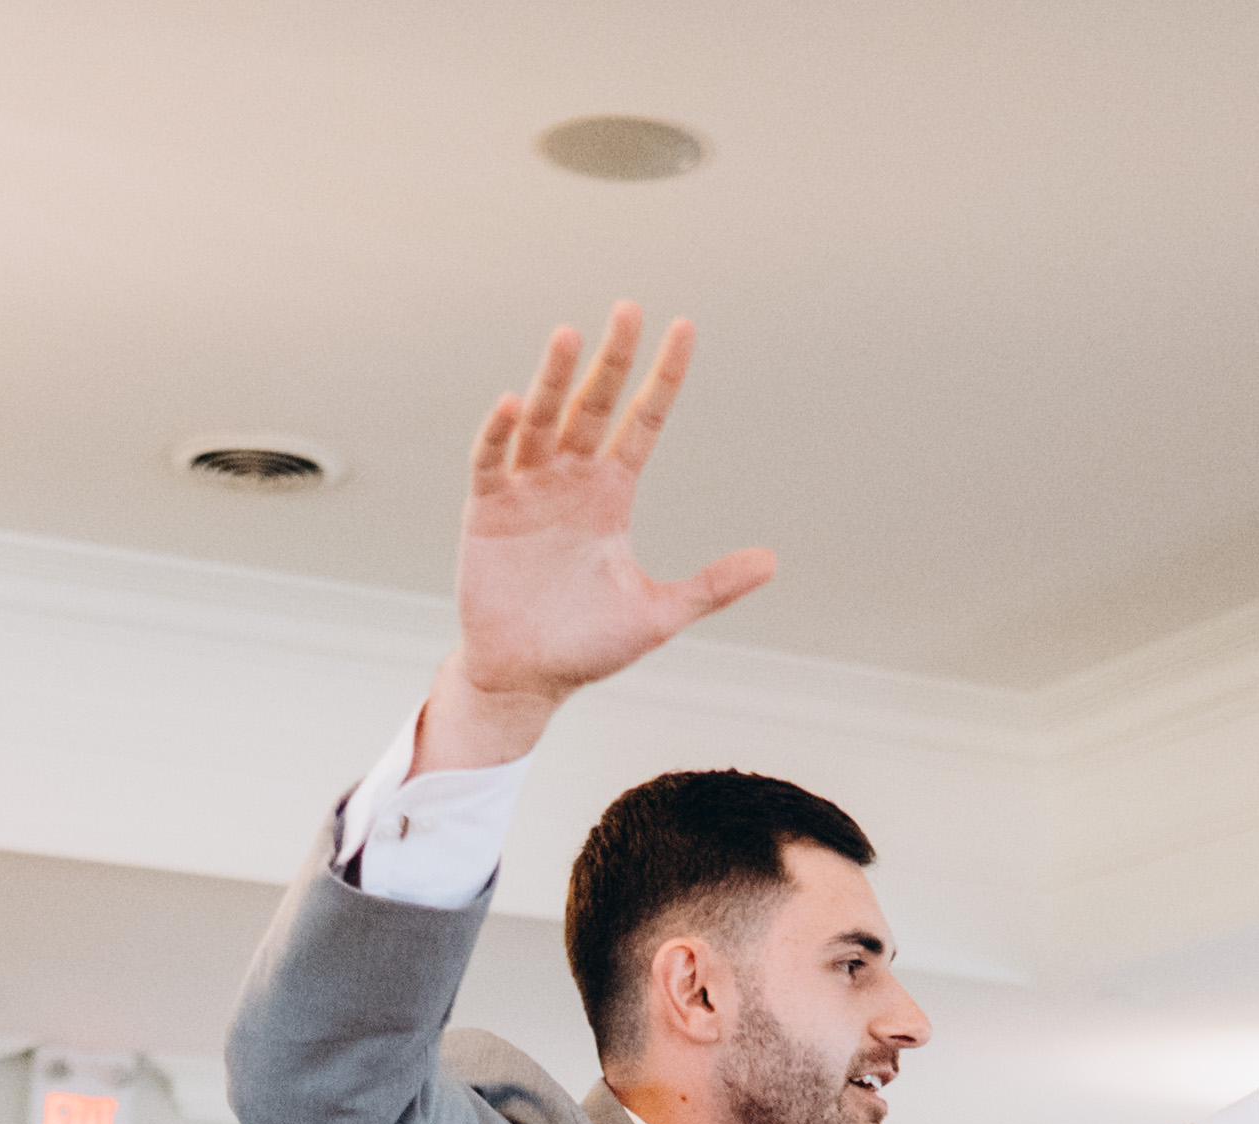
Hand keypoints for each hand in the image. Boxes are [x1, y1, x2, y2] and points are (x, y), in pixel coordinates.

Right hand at [423, 306, 774, 770]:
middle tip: (629, 309)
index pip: (642, 422)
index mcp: (611, 494)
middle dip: (611, 360)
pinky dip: (498, 435)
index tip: (685, 328)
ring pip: (541, 421)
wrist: (526, 679)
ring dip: (553, 380)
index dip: (663, 378)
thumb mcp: (659, 613)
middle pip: (593, 406)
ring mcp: (526, 492)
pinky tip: (513, 404)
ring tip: (568, 335)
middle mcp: (569, 481)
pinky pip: (491, 463)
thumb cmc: (588, 647)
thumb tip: (773, 561)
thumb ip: (712, 585)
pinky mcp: (485, 514)